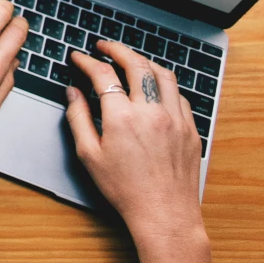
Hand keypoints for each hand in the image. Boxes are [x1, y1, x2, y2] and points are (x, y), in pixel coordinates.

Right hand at [66, 41, 219, 262]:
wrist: (165, 215)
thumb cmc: (126, 190)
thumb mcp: (90, 156)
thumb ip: (78, 118)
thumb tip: (73, 93)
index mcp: (122, 118)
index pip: (103, 75)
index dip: (87, 61)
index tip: (79, 58)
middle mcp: (151, 112)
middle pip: (136, 64)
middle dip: (117, 49)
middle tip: (104, 47)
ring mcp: (175, 119)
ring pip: (163, 74)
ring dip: (144, 61)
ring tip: (131, 59)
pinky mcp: (190, 129)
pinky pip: (179, 95)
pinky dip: (164, 83)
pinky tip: (155, 87)